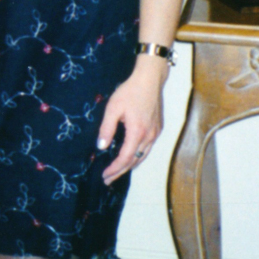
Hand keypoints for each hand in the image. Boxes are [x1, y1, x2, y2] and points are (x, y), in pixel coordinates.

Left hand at [97, 59, 166, 183]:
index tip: (104, 175)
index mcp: (137, 132)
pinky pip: (147, 148)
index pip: (125, 158)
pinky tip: (129, 156)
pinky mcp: (157, 129)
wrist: (150, 79)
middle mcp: (149, 136)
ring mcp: (155, 133)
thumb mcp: (113, 108)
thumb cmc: (130, 91)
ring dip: (129, 166)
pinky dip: (137, 156)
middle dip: (120, 172)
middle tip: (108, 179)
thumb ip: (106, 128)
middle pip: (135, 161)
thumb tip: (101, 147)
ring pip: (143, 156)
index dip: (114, 169)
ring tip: (117, 172)